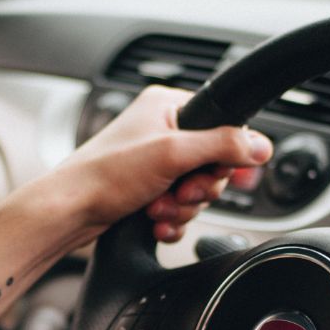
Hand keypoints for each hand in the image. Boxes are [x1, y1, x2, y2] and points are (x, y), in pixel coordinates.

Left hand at [58, 85, 271, 242]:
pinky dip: (171, 220)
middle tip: (181, 192)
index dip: (228, 154)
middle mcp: (160, 131)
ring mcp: (153, 163)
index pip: (222, 125)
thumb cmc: (104, 175)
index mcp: (166, 106)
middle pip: (212, 163)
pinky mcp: (146, 191)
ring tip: (158, 208)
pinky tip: (156, 223)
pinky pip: (178, 208)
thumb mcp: (172, 153)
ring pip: (196, 191)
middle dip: (198, 188)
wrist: (69, 212)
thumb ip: (222, 146)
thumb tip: (260, 145)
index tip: (227, 174)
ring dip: (182, 207)